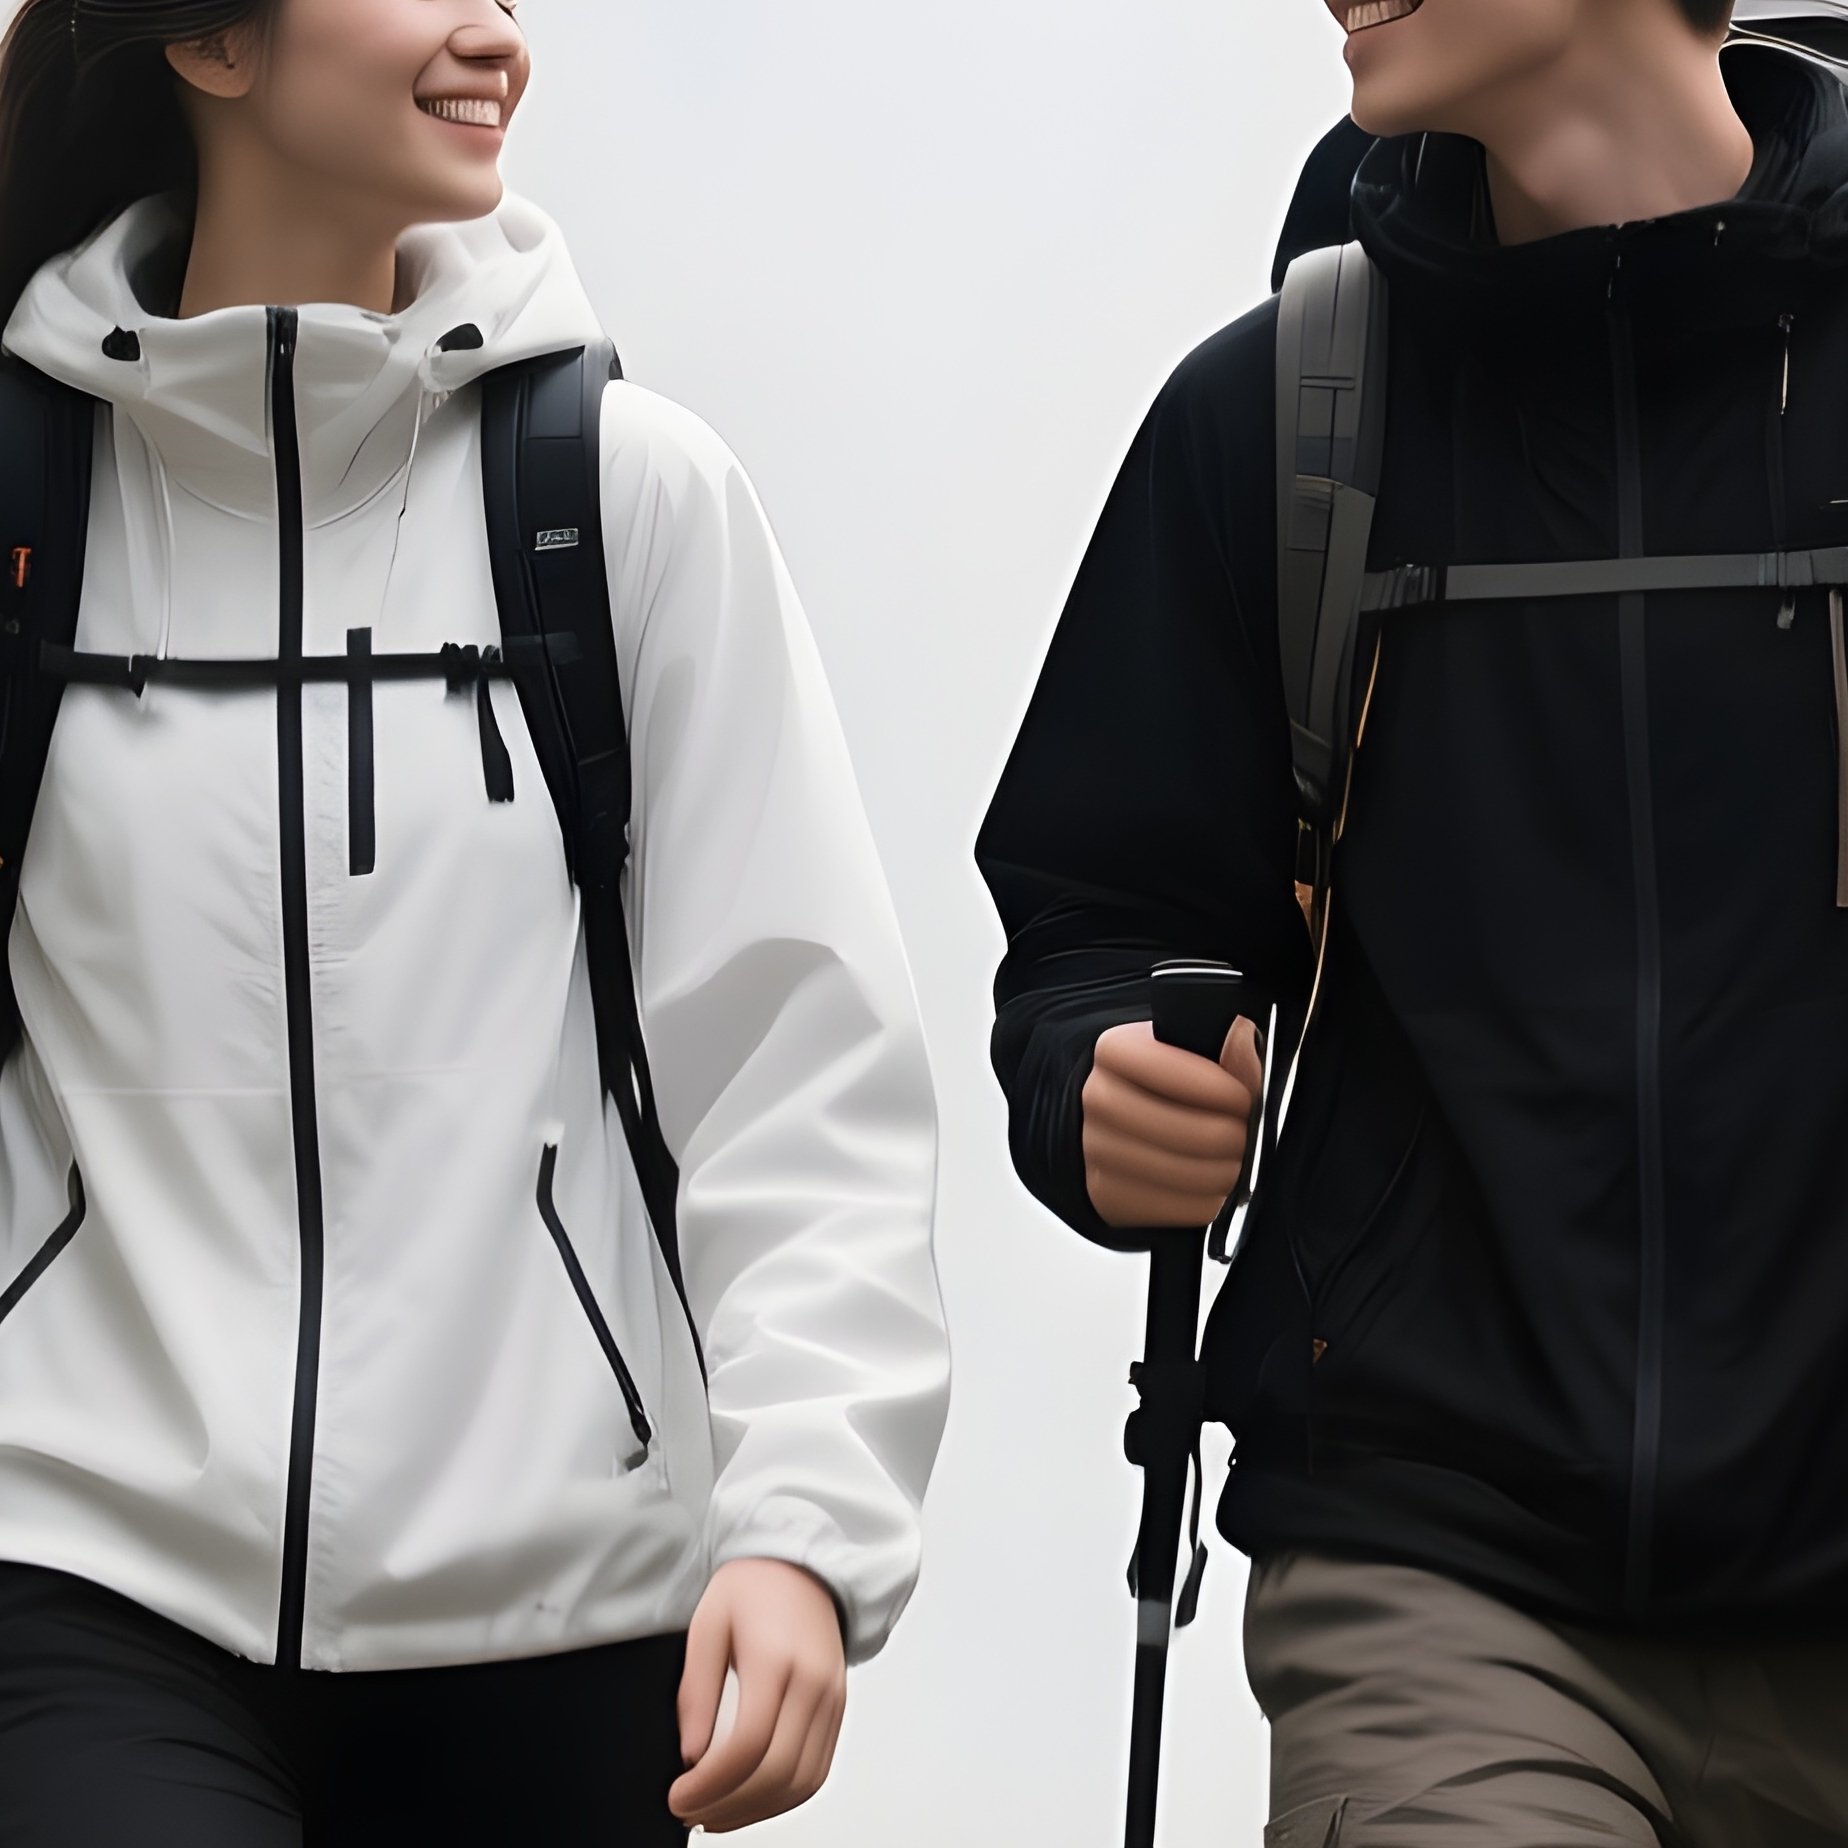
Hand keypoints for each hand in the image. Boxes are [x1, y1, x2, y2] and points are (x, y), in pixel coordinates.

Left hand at [669, 1557, 847, 1833]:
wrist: (801, 1564)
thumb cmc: (753, 1587)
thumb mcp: (707, 1626)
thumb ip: (697, 1692)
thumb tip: (693, 1755)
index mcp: (776, 1660)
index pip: (748, 1746)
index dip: (710, 1785)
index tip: (679, 1796)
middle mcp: (813, 1683)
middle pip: (776, 1773)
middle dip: (728, 1806)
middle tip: (690, 1810)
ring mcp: (832, 1699)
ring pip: (802, 1782)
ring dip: (756, 1811)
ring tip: (715, 1813)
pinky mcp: (838, 1709)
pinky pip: (818, 1771)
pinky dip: (784, 1798)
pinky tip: (751, 1799)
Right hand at [1082, 1016, 1262, 1227]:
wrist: (1122, 1123)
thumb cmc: (1170, 1083)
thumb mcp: (1193, 1052)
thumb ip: (1226, 1050)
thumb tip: (1243, 1038)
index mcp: (1114, 1050)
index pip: (1171, 1071)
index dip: (1222, 1090)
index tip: (1244, 1098)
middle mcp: (1096, 1099)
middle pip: (1185, 1133)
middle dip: (1232, 1138)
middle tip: (1247, 1135)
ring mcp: (1097, 1150)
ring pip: (1186, 1175)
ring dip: (1226, 1172)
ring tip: (1237, 1160)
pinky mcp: (1108, 1195)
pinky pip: (1178, 1209)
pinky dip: (1209, 1201)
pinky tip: (1213, 1185)